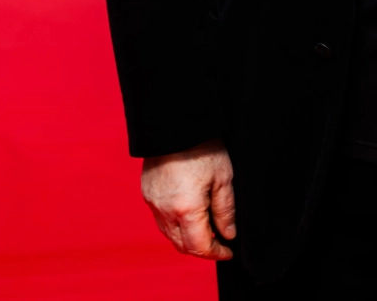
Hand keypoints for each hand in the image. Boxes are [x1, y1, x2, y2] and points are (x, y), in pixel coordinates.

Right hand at [141, 140, 234, 260]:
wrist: (175, 123)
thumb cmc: (202, 147)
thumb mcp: (223, 178)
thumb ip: (225, 211)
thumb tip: (228, 234)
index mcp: (186, 210)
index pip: (200, 247)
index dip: (216, 253)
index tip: (228, 251)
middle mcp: (165, 212)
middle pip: (182, 245)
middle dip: (201, 247)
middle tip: (219, 239)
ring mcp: (153, 203)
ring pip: (170, 234)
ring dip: (187, 237)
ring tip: (205, 225)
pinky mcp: (148, 193)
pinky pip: (161, 218)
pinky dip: (175, 223)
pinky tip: (188, 211)